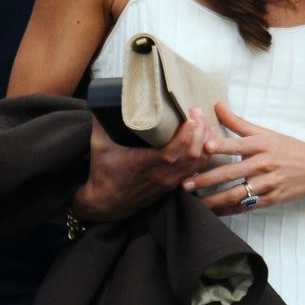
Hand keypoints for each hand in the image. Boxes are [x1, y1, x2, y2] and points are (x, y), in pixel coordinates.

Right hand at [71, 109, 216, 221]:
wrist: (106, 205)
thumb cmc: (103, 174)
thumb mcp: (99, 146)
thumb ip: (101, 122)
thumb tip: (104, 99)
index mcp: (144, 164)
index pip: (173, 152)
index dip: (187, 135)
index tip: (191, 115)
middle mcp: (162, 175)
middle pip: (192, 155)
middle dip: (200, 131)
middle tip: (197, 111)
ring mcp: (170, 181)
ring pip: (198, 163)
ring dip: (205, 142)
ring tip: (202, 121)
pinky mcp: (173, 184)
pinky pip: (196, 169)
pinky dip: (203, 154)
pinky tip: (203, 140)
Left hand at [181, 102, 304, 216]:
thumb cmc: (287, 148)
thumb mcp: (266, 132)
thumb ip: (238, 122)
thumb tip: (216, 104)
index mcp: (262, 144)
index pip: (239, 144)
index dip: (222, 145)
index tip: (204, 147)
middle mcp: (265, 163)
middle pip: (233, 173)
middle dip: (208, 179)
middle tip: (186, 183)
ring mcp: (268, 183)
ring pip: (237, 193)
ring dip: (214, 199)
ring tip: (195, 202)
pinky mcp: (271, 199)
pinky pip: (246, 207)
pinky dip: (229, 211)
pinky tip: (214, 213)